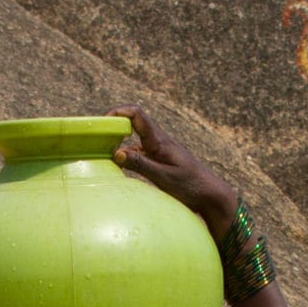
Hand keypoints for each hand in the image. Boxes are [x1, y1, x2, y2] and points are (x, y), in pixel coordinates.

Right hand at [108, 105, 236, 230]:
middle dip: (114, 126)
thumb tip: (116, 153)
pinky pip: (138, 152)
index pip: (137, 114)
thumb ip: (140, 164)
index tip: (103, 122)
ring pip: (133, 139)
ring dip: (119, 142)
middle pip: (132, 122)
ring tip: (103, 154)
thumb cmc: (190, 186)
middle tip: (97, 139)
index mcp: (159, 141)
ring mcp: (158, 150)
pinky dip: (126, 155)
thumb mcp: (163, 177)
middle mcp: (158, 141)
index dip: (118, 112)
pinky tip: (119, 167)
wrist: (210, 194)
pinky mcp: (158, 160)